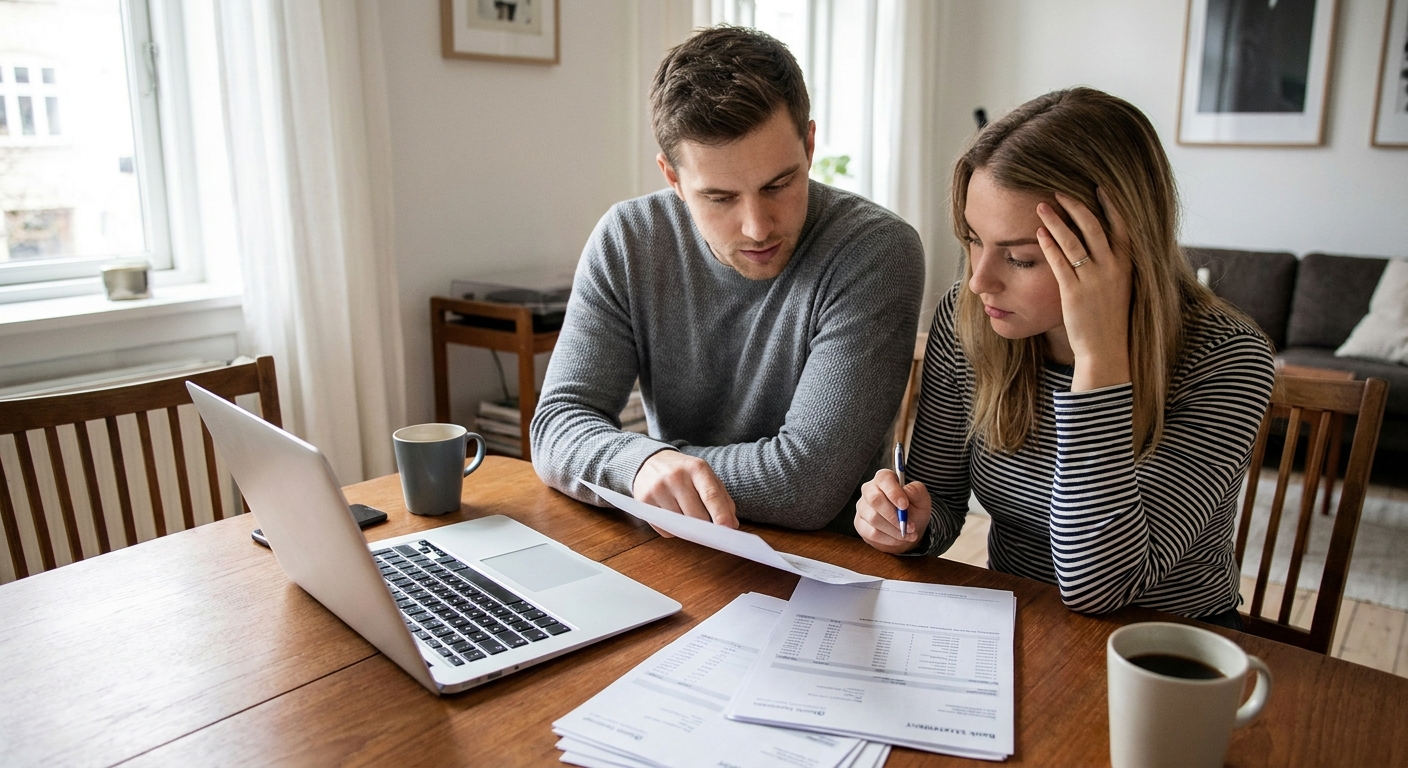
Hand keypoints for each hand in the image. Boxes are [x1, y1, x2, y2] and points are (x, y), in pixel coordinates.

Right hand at [632, 450, 738, 536]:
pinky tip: (672, 515)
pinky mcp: (644, 501)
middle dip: (705, 525)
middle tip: (707, 523)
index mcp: (696, 468)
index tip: (728, 529)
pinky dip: (673, 530)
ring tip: (686, 512)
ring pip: (681, 525)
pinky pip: (665, 529)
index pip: (711, 495)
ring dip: (688, 527)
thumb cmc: (685, 472)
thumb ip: (723, 499)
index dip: (720, 514)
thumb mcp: (707, 477)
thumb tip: (732, 525)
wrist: (651, 461)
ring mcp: (658, 489)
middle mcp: (676, 477)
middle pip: (697, 515)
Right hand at [854, 469, 931, 553]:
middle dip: (893, 516)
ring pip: (874, 518)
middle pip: (875, 499)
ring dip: (894, 530)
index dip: (893, 492)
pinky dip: (889, 539)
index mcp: (885, 479)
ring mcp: (862, 507)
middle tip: (910, 526)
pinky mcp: (860, 523)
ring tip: (908, 534)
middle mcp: (870, 490)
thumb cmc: (914, 510)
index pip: (884, 479)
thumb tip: (907, 492)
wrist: (907, 529)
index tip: (905, 505)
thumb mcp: (922, 500)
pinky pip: (872, 533)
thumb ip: (917, 492)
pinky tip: (899, 539)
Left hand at [1035, 188, 1132, 391]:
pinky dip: (1049, 245)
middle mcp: (1112, 269)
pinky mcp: (1074, 293)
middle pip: (1093, 227)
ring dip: (1056, 221)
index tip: (1099, 187)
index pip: (1121, 226)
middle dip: (1075, 206)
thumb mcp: (1121, 287)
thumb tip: (1108, 247)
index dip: (1111, 205)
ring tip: (1042, 207)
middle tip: (1058, 191)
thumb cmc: (1111, 319)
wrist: (1106, 349)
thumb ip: (1116, 266)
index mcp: (1126, 265)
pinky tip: (1039, 233)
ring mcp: (1093, 280)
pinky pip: (1059, 263)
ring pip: (1073, 241)